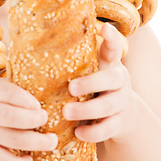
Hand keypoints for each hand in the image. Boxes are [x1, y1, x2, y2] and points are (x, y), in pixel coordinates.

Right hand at [0, 77, 57, 160]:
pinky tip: (29, 159)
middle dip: (34, 119)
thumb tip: (45, 89)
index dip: (26, 99)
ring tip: (51, 141)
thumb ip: (13, 88)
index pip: (9, 93)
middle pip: (11, 117)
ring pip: (13, 140)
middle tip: (45, 118)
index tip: (37, 103)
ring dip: (37, 142)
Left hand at [62, 22, 137, 142]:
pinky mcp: (120, 123)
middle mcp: (120, 80)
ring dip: (86, 110)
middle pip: (112, 79)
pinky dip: (93, 132)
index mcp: (110, 64)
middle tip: (70, 88)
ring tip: (66, 112)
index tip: (104, 27)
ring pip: (108, 106)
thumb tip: (37, 44)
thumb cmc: (97, 86)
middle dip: (91, 83)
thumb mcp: (93, 70)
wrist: (124, 114)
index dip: (111, 38)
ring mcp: (122, 102)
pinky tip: (78, 132)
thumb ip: (78, 60)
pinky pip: (108, 128)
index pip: (113, 48)